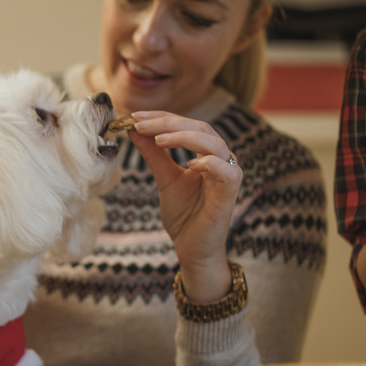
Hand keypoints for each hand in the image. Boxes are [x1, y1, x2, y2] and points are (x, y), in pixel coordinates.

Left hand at [129, 111, 241, 301]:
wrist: (192, 249)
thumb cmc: (183, 215)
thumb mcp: (164, 178)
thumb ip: (153, 154)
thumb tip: (135, 129)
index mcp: (207, 154)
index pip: (187, 125)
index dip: (162, 117)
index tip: (135, 117)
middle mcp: (221, 160)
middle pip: (201, 128)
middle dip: (168, 123)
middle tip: (141, 123)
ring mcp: (228, 176)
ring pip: (215, 143)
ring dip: (184, 137)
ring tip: (158, 140)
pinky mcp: (230, 194)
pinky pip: (226, 171)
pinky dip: (208, 163)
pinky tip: (188, 164)